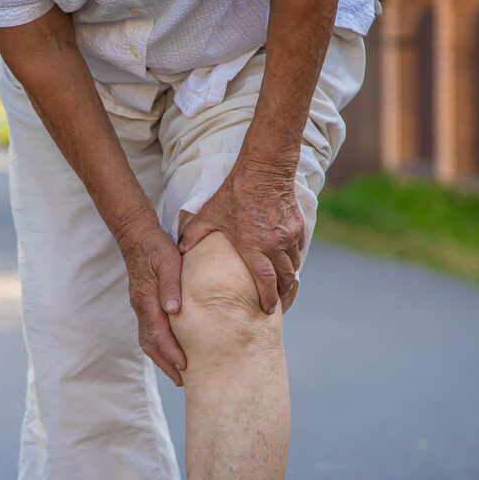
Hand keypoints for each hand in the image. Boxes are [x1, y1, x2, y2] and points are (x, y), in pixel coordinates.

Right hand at [115, 213, 186, 385]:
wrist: (136, 235)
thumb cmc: (156, 246)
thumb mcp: (168, 261)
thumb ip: (171, 285)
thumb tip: (173, 309)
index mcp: (147, 298)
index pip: (158, 333)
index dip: (171, 352)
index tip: (184, 366)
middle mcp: (140, 306)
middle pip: (150, 343)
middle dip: (165, 363)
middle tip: (181, 381)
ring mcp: (140, 305)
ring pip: (147, 339)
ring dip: (160, 357)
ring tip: (176, 372)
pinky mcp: (143, 303)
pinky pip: (148, 330)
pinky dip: (157, 345)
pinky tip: (169, 350)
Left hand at [178, 153, 304, 314]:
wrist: (264, 170)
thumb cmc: (234, 192)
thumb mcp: (209, 213)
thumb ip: (193, 234)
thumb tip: (180, 249)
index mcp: (252, 245)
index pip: (264, 281)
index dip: (268, 298)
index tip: (268, 310)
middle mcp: (274, 244)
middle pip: (283, 278)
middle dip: (281, 292)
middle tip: (276, 301)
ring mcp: (288, 235)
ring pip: (293, 264)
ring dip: (288, 275)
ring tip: (281, 282)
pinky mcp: (297, 226)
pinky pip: (298, 248)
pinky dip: (293, 256)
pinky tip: (286, 258)